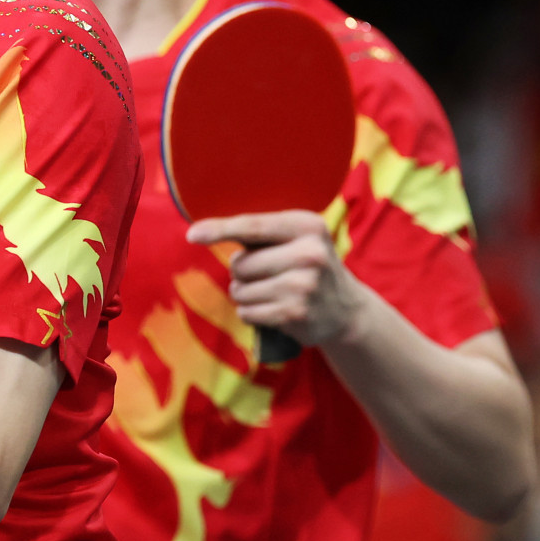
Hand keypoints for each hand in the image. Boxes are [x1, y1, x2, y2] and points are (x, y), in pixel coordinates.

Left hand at [186, 209, 371, 348]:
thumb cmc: (307, 265)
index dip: (220, 230)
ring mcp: (304, 286)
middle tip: (267, 274)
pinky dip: (251, 312)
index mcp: (307, 226)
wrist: (347, 310)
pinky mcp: (295, 314)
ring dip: (245, 294)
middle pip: (240, 264)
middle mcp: (309, 254)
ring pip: (240, 290)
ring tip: (272, 292)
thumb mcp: (296, 238)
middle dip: (242, 272)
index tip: (193, 234)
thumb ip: (258, 233)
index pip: (253, 226)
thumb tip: (200, 231)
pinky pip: (247, 312)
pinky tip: (274, 309)